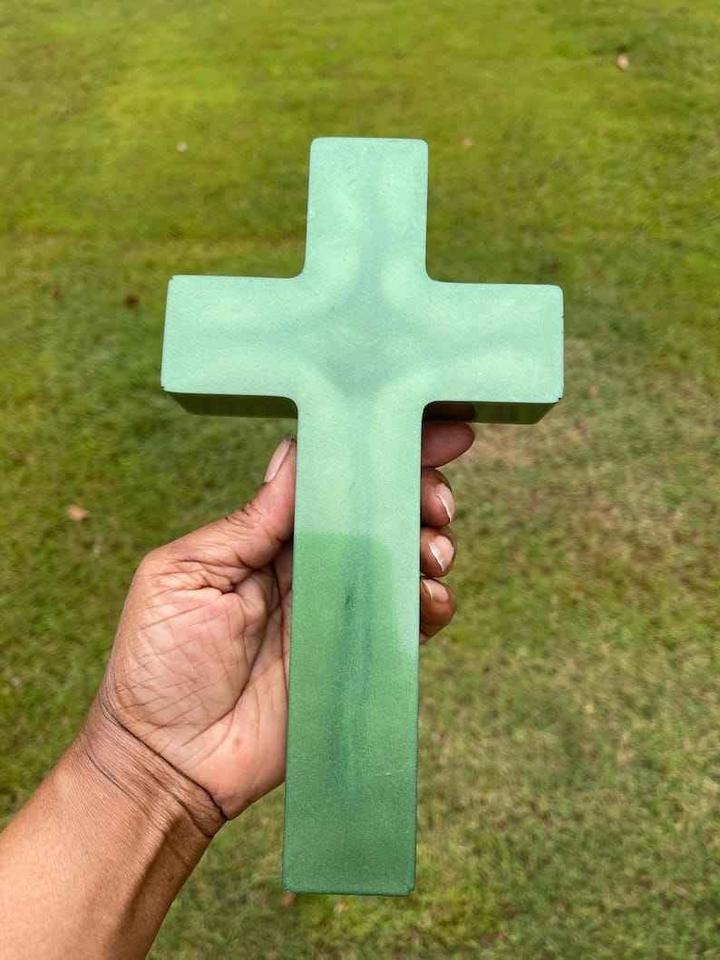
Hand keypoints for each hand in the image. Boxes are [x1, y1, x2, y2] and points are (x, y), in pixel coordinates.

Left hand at [95, 423, 472, 820]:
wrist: (166, 763)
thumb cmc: (157, 664)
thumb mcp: (185, 576)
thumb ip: (248, 522)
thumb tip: (296, 453)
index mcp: (267, 537)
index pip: (330, 480)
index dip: (375, 450)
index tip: (427, 426)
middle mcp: (309, 568)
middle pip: (377, 514)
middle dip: (417, 493)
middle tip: (435, 498)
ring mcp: (336, 615)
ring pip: (401, 563)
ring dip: (429, 543)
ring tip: (432, 547)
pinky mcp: (356, 662)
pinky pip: (405, 625)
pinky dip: (429, 606)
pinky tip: (429, 598)